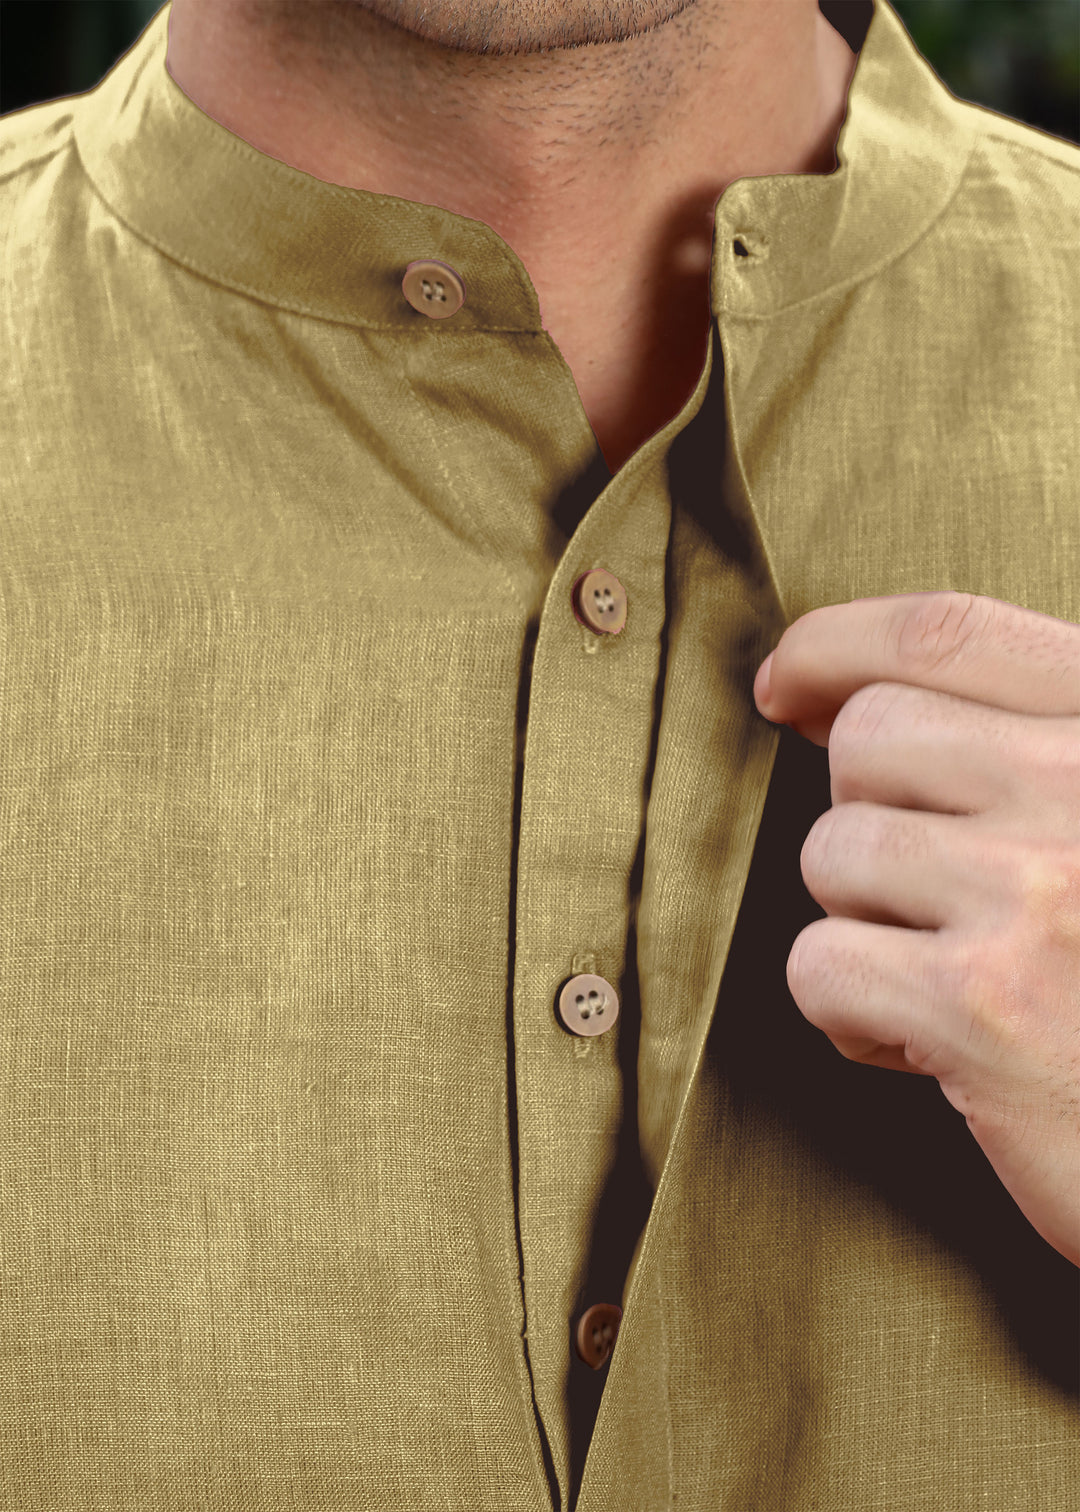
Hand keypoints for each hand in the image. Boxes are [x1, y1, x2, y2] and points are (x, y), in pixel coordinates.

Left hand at [753, 591, 1079, 1267]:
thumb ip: (1025, 748)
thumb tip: (838, 703)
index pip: (948, 635)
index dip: (836, 644)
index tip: (786, 684)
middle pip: (871, 740)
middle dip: (868, 816)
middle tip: (931, 895)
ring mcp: (1041, 892)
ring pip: (834, 853)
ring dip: (864, 922)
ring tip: (949, 977)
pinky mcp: (987, 1010)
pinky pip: (820, 965)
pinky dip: (849, 1015)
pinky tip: (931, 1047)